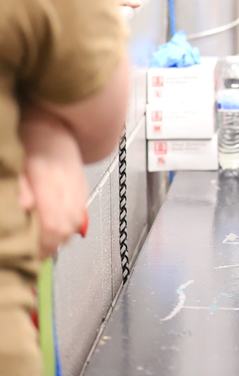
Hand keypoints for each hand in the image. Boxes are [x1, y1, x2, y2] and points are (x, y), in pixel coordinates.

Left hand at [19, 112, 87, 258]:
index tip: (29, 253)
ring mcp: (78, 189)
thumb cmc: (32, 140)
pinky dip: (68, 225)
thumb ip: (23, 186)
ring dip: (59, 237)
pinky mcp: (81, 187)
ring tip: (44, 243)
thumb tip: (25, 208)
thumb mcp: (19, 162)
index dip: (42, 244)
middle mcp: (70, 189)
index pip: (54, 226)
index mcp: (54, 184)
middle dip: (50, 245)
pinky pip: (78, 213)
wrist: (56, 122)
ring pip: (74, 224)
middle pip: (65, 229)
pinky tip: (56, 226)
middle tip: (34, 253)